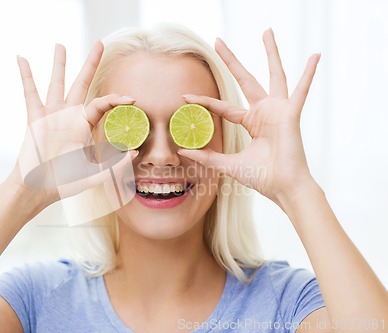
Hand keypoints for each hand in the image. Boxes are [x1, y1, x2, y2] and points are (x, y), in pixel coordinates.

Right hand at [7, 42, 136, 207]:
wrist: (38, 189)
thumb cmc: (64, 184)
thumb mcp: (93, 177)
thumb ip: (113, 167)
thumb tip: (135, 153)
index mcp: (84, 126)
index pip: (102, 104)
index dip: (116, 99)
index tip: (132, 98)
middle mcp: (69, 117)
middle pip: (82, 83)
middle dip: (90, 64)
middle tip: (100, 43)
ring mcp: (51, 115)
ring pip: (56, 83)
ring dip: (59, 64)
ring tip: (60, 44)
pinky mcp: (35, 118)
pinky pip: (30, 92)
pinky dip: (26, 75)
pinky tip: (22, 58)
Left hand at [178, 29, 320, 204]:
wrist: (283, 188)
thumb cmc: (262, 177)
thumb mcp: (228, 164)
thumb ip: (207, 157)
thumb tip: (183, 151)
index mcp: (251, 122)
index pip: (224, 106)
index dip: (204, 102)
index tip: (185, 98)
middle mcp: (264, 112)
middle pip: (245, 79)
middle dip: (231, 61)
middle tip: (218, 40)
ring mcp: (278, 110)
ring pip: (274, 75)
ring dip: (271, 53)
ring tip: (267, 31)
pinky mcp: (290, 114)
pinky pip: (301, 91)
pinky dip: (309, 74)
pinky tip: (315, 55)